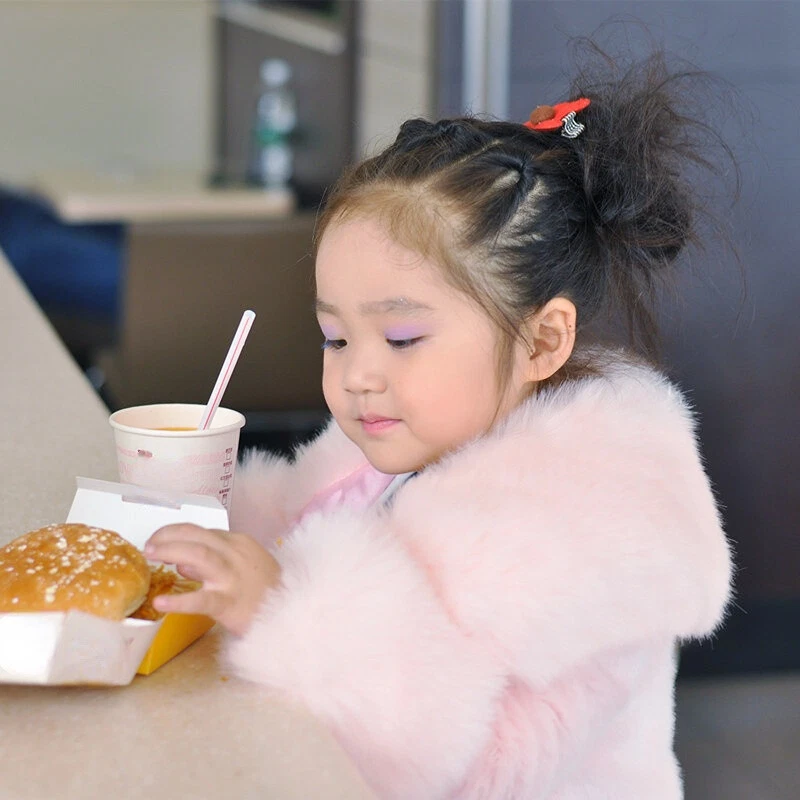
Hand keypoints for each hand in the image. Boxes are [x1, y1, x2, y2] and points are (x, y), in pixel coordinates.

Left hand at [143, 524, 280, 635]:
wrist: (291, 614)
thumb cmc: (267, 591)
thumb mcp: (245, 566)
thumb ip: (215, 561)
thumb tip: (182, 563)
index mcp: (239, 543)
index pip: (203, 531)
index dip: (176, 533)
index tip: (159, 540)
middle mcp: (235, 554)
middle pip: (197, 536)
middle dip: (168, 536)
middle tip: (148, 546)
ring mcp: (233, 578)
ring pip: (199, 556)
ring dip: (171, 551)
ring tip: (150, 555)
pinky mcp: (230, 603)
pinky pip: (202, 600)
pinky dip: (179, 600)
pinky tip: (161, 602)